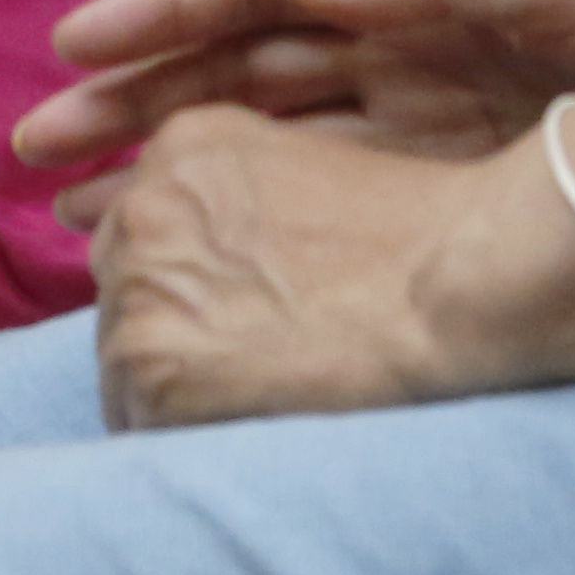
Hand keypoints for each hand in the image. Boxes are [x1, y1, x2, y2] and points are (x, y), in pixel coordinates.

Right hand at [16, 0, 574, 177]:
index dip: (167, 11)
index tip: (76, 46)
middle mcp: (397, 30)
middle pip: (238, 61)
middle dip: (134, 95)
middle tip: (32, 148)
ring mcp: (420, 105)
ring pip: (265, 128)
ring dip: (172, 155)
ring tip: (75, 207)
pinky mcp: (451, 176)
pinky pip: (326, 187)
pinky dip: (252, 205)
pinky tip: (199, 234)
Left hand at [71, 107, 515, 427]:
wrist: (454, 289)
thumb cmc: (415, 238)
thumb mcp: (310, 169)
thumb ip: (239, 197)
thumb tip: (208, 262)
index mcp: (185, 142)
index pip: (143, 226)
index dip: (187, 280)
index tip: (234, 313)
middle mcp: (146, 200)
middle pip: (120, 286)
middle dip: (170, 326)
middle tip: (249, 360)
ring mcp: (141, 282)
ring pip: (121, 355)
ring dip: (172, 384)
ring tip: (256, 395)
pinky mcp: (150, 362)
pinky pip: (134, 417)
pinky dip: (177, 433)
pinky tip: (242, 425)